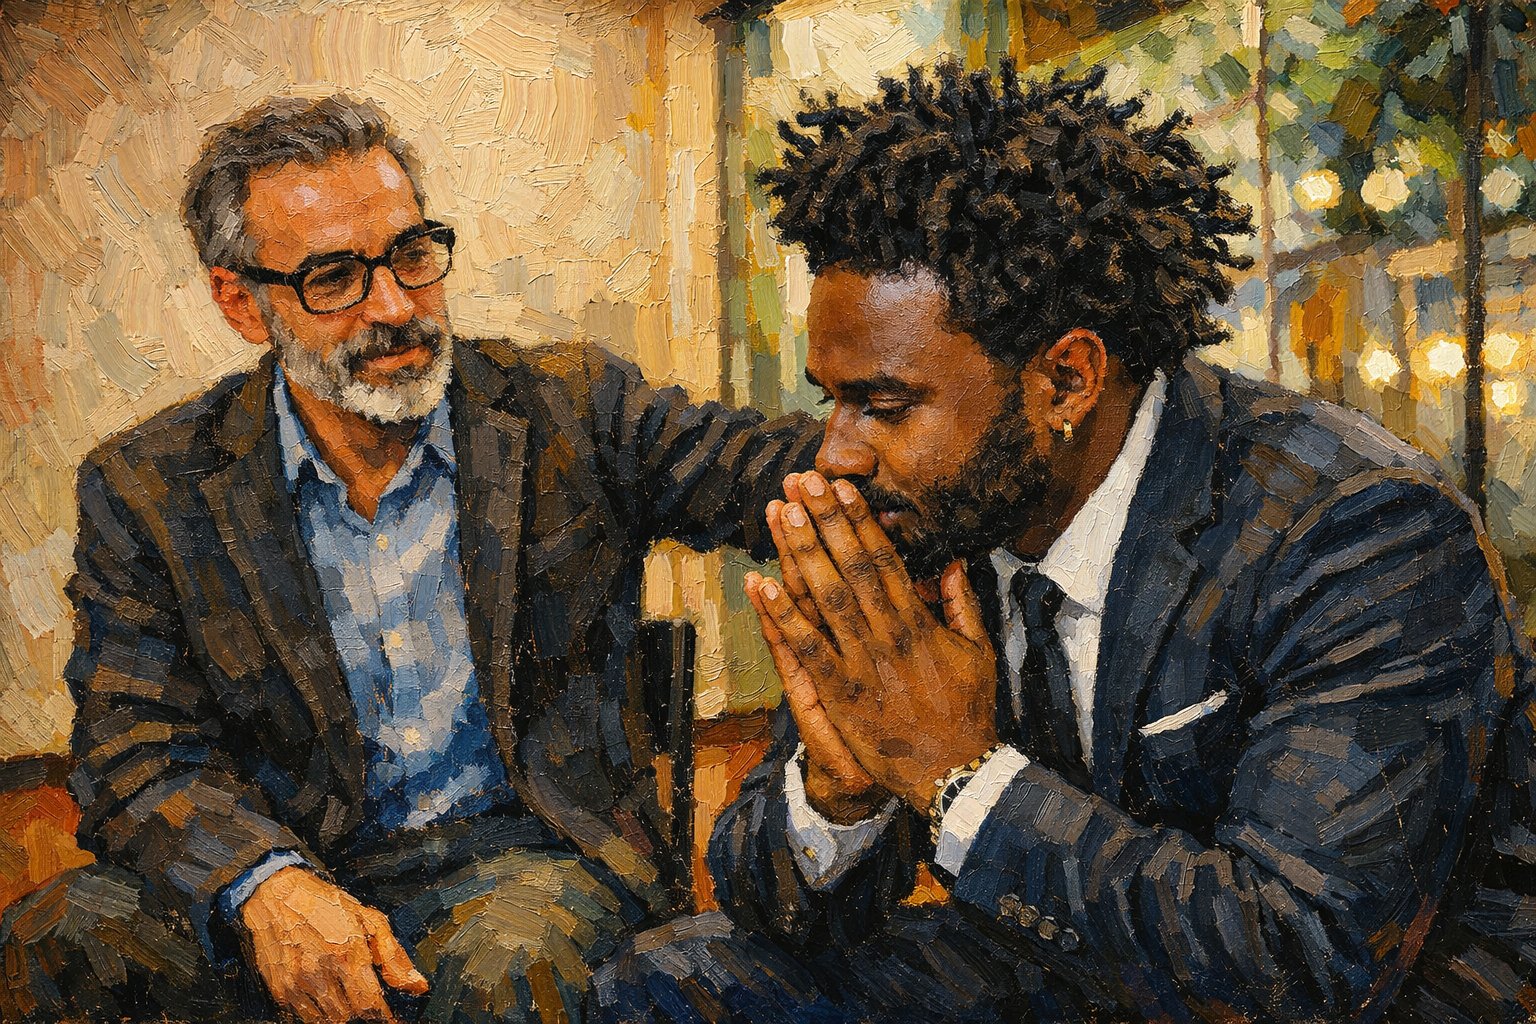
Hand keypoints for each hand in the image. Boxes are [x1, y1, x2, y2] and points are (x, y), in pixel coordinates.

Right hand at [241, 866, 428, 1023]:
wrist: (276, 895)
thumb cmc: (326, 904)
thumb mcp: (369, 919)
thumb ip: (394, 956)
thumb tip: (418, 986)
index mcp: (348, 952)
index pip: (370, 1004)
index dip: (383, 1015)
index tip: (389, 1016)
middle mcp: (320, 970)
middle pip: (350, 1015)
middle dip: (363, 1011)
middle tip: (366, 998)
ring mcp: (297, 982)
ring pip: (328, 1020)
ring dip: (342, 1013)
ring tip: (345, 992)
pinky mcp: (281, 989)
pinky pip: (304, 1016)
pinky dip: (319, 1012)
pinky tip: (324, 993)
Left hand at [757, 472, 998, 808]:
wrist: (953, 773)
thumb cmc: (968, 711)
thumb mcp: (979, 651)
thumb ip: (963, 603)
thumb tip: (950, 560)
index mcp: (919, 621)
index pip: (885, 558)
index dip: (860, 520)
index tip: (841, 487)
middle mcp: (887, 634)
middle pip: (850, 566)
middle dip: (824, 521)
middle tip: (802, 482)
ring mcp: (860, 663)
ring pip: (825, 598)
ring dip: (800, 552)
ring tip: (782, 513)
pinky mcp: (839, 693)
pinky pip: (805, 648)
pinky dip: (782, 615)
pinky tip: (760, 584)